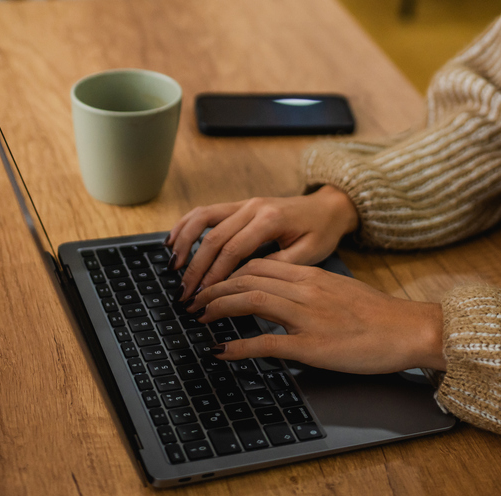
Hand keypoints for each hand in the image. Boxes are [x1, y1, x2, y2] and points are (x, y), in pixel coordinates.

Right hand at [166, 187, 358, 297]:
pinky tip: (173, 240)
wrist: (328, 207)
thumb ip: (277, 265)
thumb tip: (244, 281)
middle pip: (214, 237)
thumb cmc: (321, 232)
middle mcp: (254, 207)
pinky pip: (207, 211)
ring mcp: (245, 203)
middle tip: (183, 294)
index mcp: (271, 219)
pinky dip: (187, 224)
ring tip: (172, 267)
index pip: (233, 249)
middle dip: (195, 268)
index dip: (214, 274)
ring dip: (184, 241)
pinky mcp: (240, 205)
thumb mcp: (308, 254)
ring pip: (204, 217)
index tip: (201, 297)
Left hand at [189, 259, 446, 373]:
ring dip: (219, 308)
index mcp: (313, 275)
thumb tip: (286, 297)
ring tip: (199, 317)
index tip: (213, 282)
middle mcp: (306, 290)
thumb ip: (312, 290)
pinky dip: (238, 345)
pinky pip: (267, 342)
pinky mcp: (312, 345)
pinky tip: (222, 350)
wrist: (407, 328)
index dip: (230, 272)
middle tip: (195, 299)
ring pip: (252, 301)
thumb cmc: (378, 314)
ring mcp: (308, 316)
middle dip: (216, 287)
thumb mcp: (341, 291)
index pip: (261, 264)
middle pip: (250, 278)